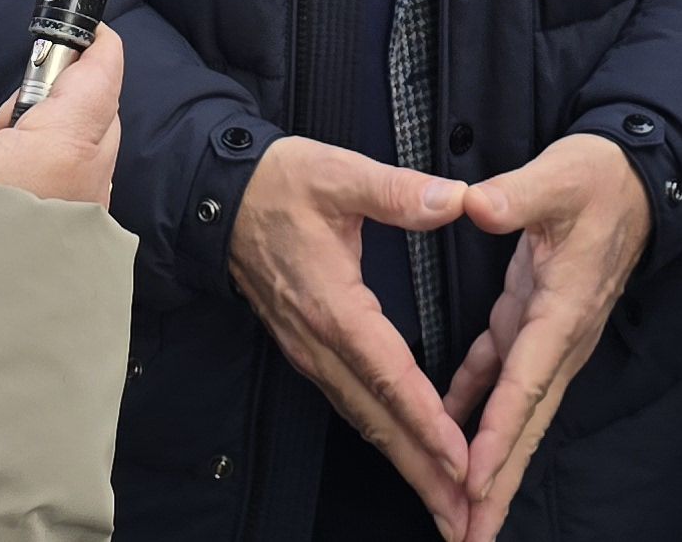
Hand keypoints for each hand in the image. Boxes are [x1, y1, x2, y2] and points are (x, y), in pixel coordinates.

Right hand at [0, 25, 124, 207]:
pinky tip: (6, 216)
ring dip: (55, 156)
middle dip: (66, 104)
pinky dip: (51, 195)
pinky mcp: (83, 259)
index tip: (86, 32)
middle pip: (98, 119)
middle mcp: (93, 183)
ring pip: (85, 166)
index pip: (103, 72)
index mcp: (65, 145)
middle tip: (8, 120)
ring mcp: (92, 225)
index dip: (95, 44)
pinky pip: (75, 205)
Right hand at [228, 135, 474, 534]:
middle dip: (422, 470)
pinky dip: (386, 438)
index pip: (386, 374)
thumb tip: (455, 199)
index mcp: (333, 305)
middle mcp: (319, 343)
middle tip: (463, 517)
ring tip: (447, 505)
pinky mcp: (309, 352)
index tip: (459, 456)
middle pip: (377, 419)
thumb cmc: (280, 184)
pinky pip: (352, 405)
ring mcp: (310, 353)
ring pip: (365, 420)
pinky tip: (411, 458)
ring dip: (407, 464)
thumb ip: (398, 192)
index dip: (424, 419)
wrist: (218, 198)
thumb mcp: (339, 173)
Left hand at [443, 133, 649, 540]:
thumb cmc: (599, 177)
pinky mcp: (534, 319)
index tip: (474, 479)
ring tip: (463, 515)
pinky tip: (446, 433)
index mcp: (563, 308)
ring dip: (490, 463)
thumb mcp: (560, 176)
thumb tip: (479, 205)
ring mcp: (548, 333)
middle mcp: (559, 336)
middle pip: (525, 422)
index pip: (526, 381)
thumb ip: (520, 194)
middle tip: (469, 535)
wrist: (637, 177)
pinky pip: (497, 374)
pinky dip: (471, 406)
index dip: (499, 433)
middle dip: (499, 483)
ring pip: (514, 411)